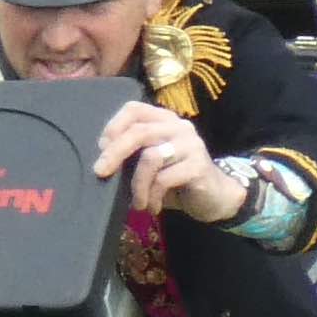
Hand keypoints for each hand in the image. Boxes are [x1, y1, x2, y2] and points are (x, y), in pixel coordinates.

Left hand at [97, 98, 233, 219]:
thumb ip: (133, 156)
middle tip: (101, 172)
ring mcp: (191, 145)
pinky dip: (152, 196)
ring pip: (150, 157)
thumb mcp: (151, 165)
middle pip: (139, 131)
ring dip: (137, 185)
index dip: (114, 125)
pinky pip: (164, 179)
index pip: (134, 109)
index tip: (101, 148)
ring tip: (137, 203)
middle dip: (115, 153)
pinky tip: (153, 207)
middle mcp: (179, 127)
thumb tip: (101, 162)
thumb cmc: (176, 180)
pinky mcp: (199, 166)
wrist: (215, 197)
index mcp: (164, 120)